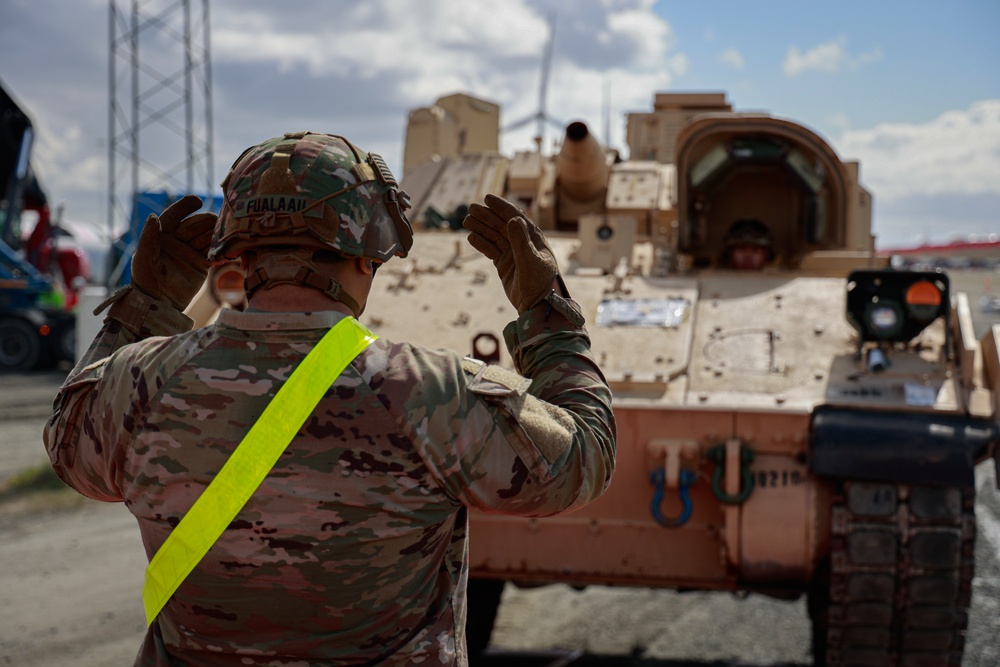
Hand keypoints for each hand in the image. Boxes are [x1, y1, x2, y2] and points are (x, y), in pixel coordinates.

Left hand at [131, 194, 216, 310]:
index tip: (196, 200)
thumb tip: (154, 216)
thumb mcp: (144, 258)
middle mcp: (177, 240)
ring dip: (214, 234)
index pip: (174, 215)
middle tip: (214, 224)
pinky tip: (225, 247)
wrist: (159, 304)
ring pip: (206, 236)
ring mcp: (191, 251)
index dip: (185, 206)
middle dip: (204, 222)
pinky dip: (220, 248)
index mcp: (161, 235)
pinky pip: (214, 251)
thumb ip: (149, 237)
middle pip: (195, 224)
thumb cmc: (145, 281)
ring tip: (221, 236)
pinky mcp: (202, 263)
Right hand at [464, 194, 558, 313]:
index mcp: (533, 238)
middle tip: (470, 208)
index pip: (515, 217)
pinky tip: (471, 237)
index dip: (501, 207)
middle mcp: (523, 243)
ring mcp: (513, 253)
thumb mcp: (530, 261)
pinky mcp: (505, 265)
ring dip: (481, 228)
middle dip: (486, 216)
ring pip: (494, 236)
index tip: (487, 198)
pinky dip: (481, 244)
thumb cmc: (539, 283)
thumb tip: (512, 219)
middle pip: (501, 225)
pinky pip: (491, 250)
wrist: (537, 306)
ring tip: (466, 221)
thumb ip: (521, 241)